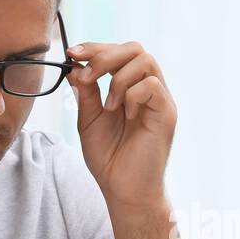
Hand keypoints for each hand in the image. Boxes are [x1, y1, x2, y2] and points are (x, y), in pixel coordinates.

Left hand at [65, 40, 176, 210]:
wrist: (124, 190)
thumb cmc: (110, 158)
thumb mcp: (89, 120)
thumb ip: (85, 92)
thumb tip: (74, 65)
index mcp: (129, 88)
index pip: (118, 53)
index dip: (95, 48)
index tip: (72, 53)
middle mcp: (148, 89)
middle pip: (134, 49)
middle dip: (105, 56)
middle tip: (86, 77)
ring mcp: (160, 100)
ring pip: (145, 61)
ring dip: (118, 79)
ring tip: (109, 106)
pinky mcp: (167, 113)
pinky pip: (152, 85)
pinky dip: (132, 95)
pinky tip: (126, 115)